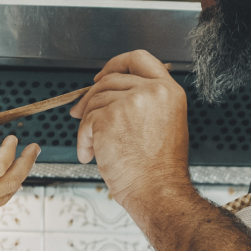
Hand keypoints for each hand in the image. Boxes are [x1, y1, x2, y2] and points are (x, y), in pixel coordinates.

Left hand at [69, 50, 191, 204]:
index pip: (139, 59)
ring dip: (88, 124)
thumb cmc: (160, 168)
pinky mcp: (109, 118)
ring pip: (95, 101)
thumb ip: (145, 101)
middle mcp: (152, 92)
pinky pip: (86, 122)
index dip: (116, 64)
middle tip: (81, 113)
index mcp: (169, 91)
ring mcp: (130, 103)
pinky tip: (90, 154)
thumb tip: (111, 93)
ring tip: (95, 146)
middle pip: (110, 80)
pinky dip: (83, 139)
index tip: (102, 76)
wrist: (158, 190)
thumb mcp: (166, 122)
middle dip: (92, 97)